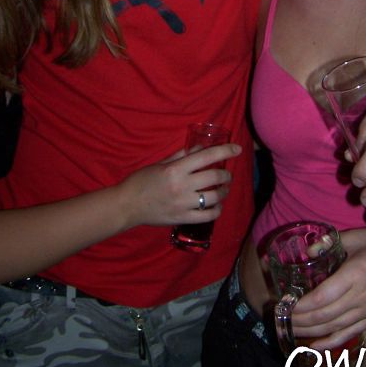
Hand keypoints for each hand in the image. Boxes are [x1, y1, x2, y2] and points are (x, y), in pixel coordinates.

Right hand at [120, 143, 241, 227]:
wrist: (127, 205)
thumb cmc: (142, 181)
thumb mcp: (161, 163)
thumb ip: (181, 155)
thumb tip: (200, 148)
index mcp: (176, 169)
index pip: (206, 157)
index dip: (225, 151)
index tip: (237, 149)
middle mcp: (182, 186)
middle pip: (214, 178)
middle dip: (226, 175)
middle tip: (227, 175)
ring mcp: (183, 204)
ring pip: (214, 198)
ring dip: (223, 192)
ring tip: (223, 189)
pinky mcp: (182, 219)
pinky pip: (207, 216)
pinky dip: (216, 210)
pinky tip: (216, 205)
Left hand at [287, 227, 365, 350]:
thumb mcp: (356, 237)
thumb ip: (329, 244)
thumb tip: (307, 252)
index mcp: (355, 275)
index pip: (322, 298)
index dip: (300, 306)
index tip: (284, 304)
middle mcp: (362, 297)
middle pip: (324, 316)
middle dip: (299, 320)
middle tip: (279, 317)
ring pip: (334, 328)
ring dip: (310, 332)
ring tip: (289, 330)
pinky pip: (350, 334)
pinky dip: (330, 343)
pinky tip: (314, 347)